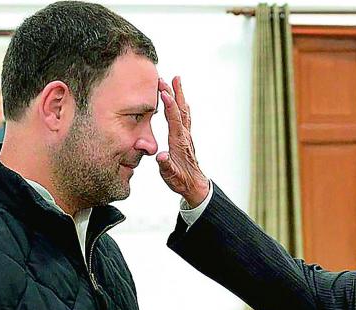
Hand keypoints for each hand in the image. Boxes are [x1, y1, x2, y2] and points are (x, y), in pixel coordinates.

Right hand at [157, 76, 208, 206]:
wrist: (194, 185)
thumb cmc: (181, 180)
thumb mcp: (170, 175)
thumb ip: (165, 165)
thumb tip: (161, 156)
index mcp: (179, 141)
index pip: (174, 118)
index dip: (169, 104)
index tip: (163, 90)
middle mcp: (185, 135)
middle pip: (181, 109)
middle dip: (175, 93)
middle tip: (170, 77)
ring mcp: (187, 135)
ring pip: (184, 110)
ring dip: (180, 95)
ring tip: (177, 80)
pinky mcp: (186, 138)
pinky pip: (185, 117)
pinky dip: (182, 105)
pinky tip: (182, 101)